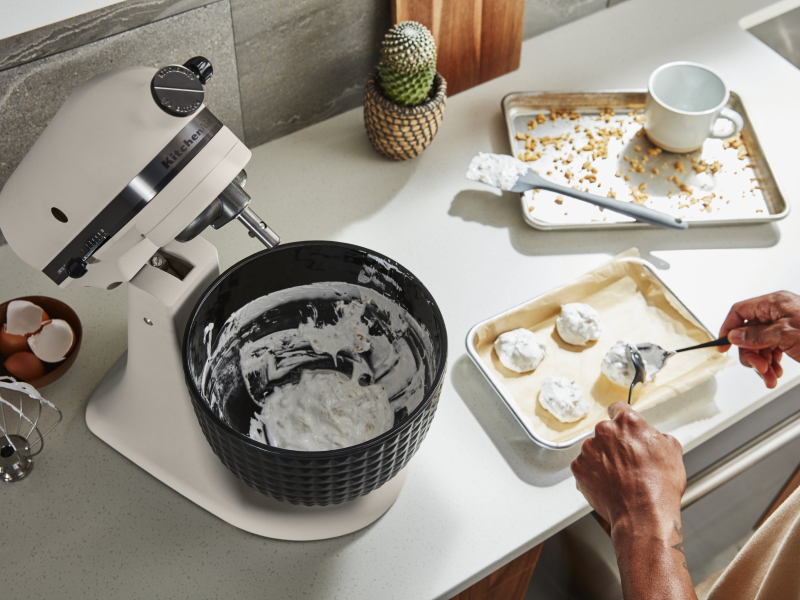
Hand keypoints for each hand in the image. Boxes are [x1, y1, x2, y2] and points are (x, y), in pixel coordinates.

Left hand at [571, 402, 685, 531]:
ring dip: (603, 458)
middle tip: (628, 462)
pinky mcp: (578, 467)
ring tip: (620, 477)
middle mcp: (604, 431)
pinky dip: (593, 473)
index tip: (622, 425)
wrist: (643, 515)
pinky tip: (609, 484)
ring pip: (594, 449)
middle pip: (606, 431)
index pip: (618, 408)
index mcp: (628, 422)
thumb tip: (655, 437)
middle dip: (614, 442)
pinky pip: (585, 466)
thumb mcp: (673, 451)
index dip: (622, 418)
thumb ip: (659, 436)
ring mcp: (589, 449)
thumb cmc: (660, 487)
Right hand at [718, 291, 799, 388]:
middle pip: (749, 333)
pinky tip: (776, 373)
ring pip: (760, 345)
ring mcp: (786, 327)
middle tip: (758, 366)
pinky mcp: (793, 340)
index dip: (728, 328)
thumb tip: (735, 335)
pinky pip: (773, 351)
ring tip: (770, 375)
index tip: (723, 346)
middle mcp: (779, 313)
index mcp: (775, 303)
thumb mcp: (785, 334)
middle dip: (750, 353)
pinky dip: (772, 365)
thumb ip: (757, 334)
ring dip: (762, 363)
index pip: (740, 312)